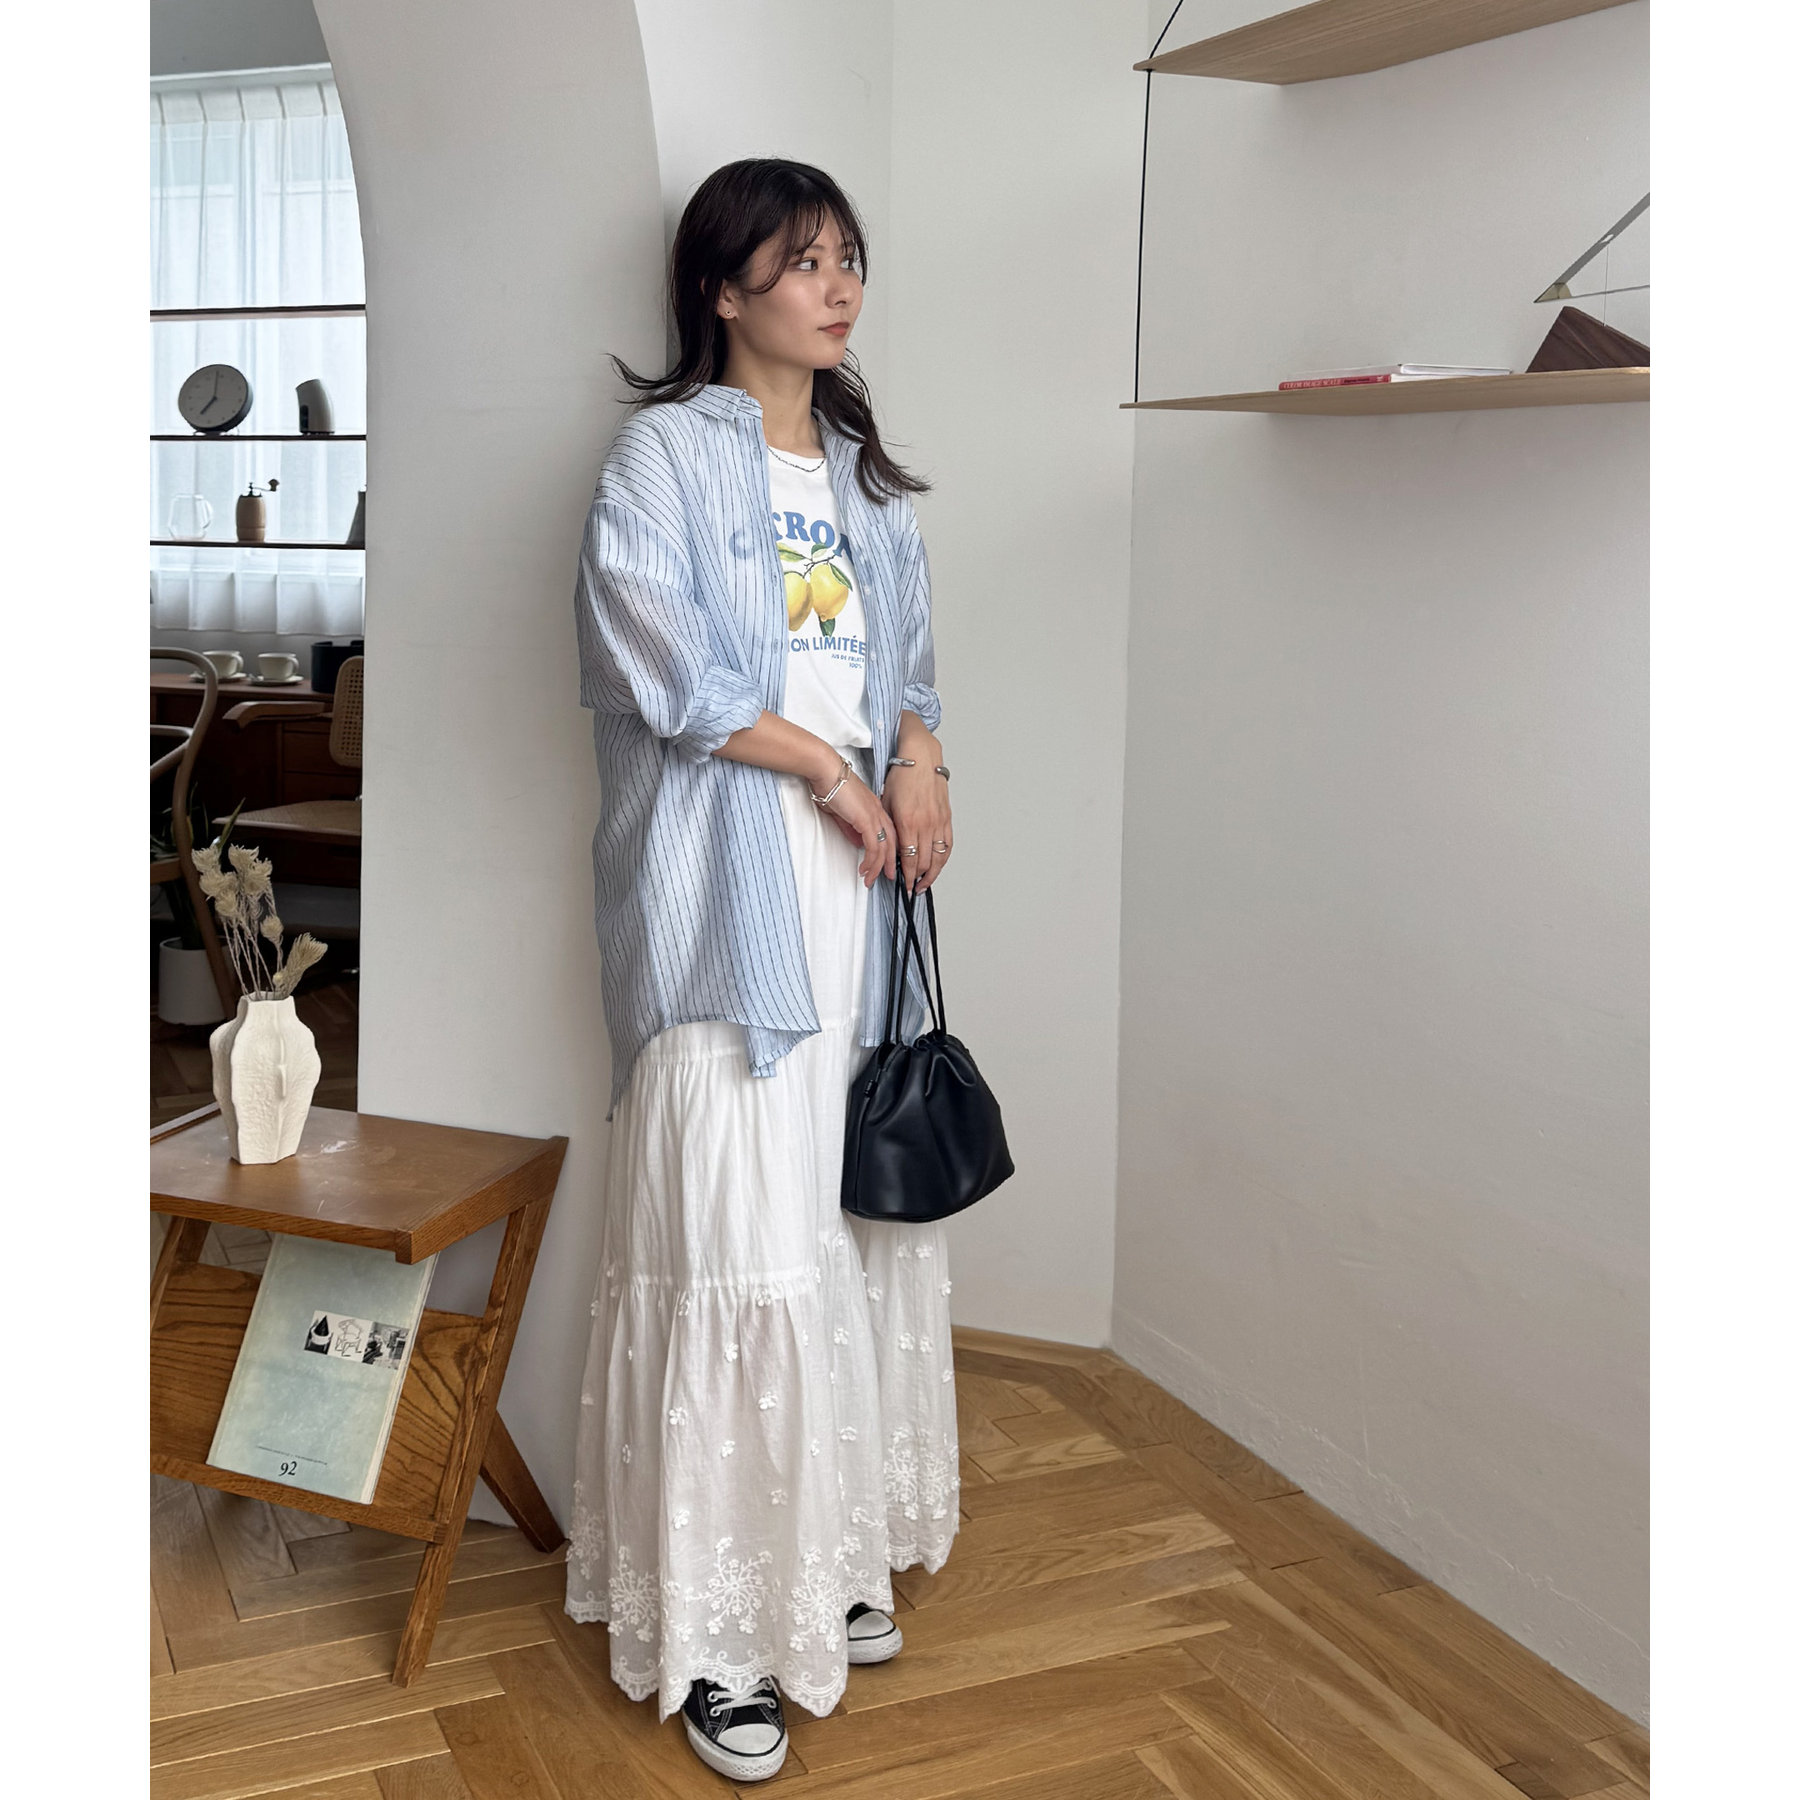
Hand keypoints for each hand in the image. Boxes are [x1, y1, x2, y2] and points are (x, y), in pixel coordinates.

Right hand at [812, 760, 896, 887]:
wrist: (826, 771)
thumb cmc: (830, 784)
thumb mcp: (842, 812)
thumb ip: (851, 828)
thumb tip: (857, 842)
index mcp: (875, 807)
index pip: (889, 833)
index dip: (889, 850)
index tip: (886, 863)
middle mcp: (878, 812)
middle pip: (892, 842)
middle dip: (890, 862)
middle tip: (887, 877)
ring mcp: (874, 816)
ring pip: (884, 848)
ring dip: (877, 867)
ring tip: (870, 879)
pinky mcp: (866, 820)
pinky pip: (874, 847)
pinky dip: (870, 861)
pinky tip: (865, 869)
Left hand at [882, 760, 951, 892]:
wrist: (920, 759)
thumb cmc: (902, 777)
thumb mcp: (886, 804)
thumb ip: (890, 828)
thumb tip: (889, 849)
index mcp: (908, 822)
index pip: (909, 859)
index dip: (907, 876)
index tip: (904, 885)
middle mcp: (926, 824)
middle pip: (924, 862)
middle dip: (917, 879)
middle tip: (912, 888)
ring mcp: (939, 822)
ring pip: (939, 857)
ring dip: (932, 874)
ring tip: (925, 883)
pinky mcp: (947, 818)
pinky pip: (948, 845)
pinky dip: (943, 859)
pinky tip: (938, 865)